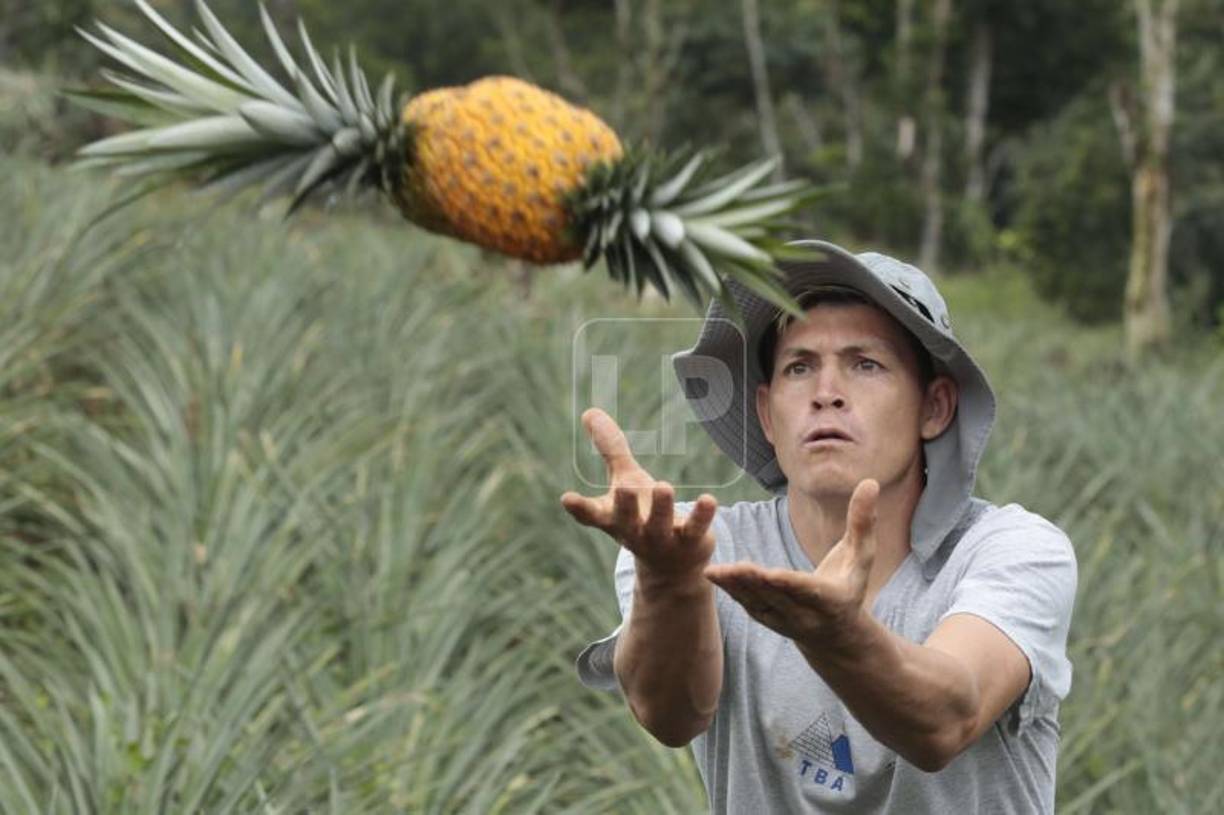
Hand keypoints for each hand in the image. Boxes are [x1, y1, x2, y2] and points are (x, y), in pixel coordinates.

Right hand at [560, 408, 718, 582]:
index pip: (591, 515)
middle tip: (624, 487)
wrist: (672, 567)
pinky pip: (696, 529)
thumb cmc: (642, 514)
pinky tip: (709, 500)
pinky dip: (702, 516)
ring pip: (660, 525)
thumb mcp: (625, 481)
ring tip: (664, 487)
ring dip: (662, 508)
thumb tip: (589, 411)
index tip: (568, 498)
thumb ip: (610, 449)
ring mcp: (661, 539)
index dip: (579, 508)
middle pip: (626, 519)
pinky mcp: (690, 541)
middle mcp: (634, 531)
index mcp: (613, 518)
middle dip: (625, 505)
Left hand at [703, 478, 879, 648]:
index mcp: (833, 600)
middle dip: (756, 584)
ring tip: (715, 571)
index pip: (810, 591)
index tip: (771, 574)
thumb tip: (870, 482)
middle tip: (736, 568)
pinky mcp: (767, 620)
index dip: (790, 584)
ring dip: (737, 588)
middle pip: (779, 599)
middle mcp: (807, 616)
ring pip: (758, 604)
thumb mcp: (861, 555)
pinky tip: (713, 574)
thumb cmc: (850, 583)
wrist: (837, 634)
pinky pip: (746, 605)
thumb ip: (862, 521)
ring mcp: (784, 621)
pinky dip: (730, 591)